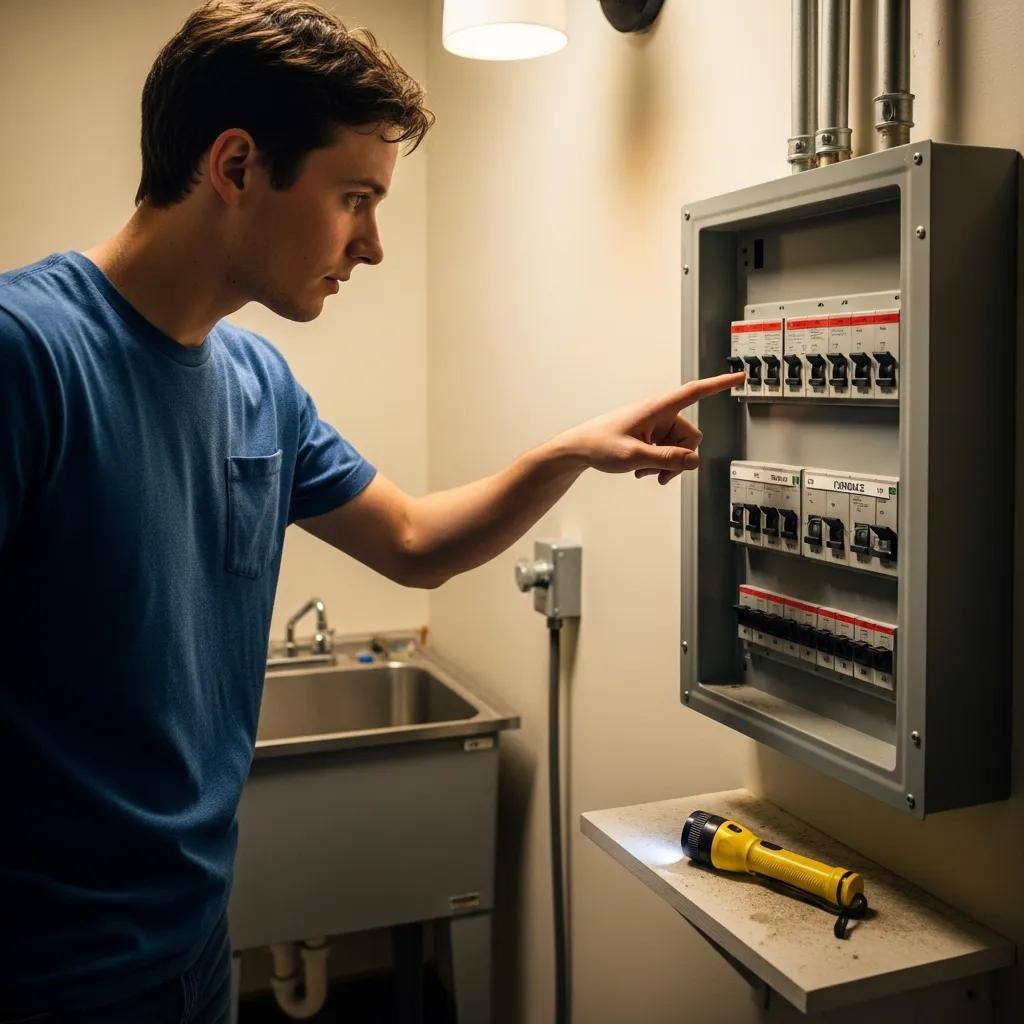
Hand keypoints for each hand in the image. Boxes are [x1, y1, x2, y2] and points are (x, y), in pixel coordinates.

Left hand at [557, 371, 743, 484]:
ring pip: (679, 447)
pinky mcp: (650, 436)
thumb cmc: (599, 444)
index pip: (694, 392)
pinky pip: (668, 450)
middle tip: (660, 474)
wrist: (578, 449)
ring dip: (667, 463)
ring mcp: (655, 425)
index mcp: (656, 408)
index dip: (719, 384)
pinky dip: (659, 463)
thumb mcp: (633, 456)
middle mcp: (659, 414)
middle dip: (680, 458)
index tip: (740, 376)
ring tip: (643, 471)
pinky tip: (642, 470)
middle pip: (689, 436)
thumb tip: (694, 461)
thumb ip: (665, 459)